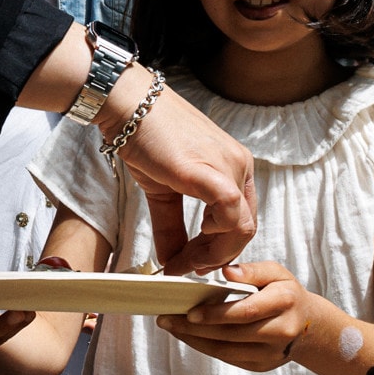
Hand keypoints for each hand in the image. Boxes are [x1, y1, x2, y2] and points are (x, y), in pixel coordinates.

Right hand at [105, 69, 257, 273]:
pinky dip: (213, 237)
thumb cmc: (146, 138)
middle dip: (216, 257)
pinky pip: (228, 213)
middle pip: (245, 228)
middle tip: (186, 268)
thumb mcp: (163, 189)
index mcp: (235, 167)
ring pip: (240, 227)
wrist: (129, 106)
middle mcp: (239, 166)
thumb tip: (170, 261)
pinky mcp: (207, 171)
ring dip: (213, 254)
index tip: (192, 263)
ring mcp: (228, 167)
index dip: (220, 248)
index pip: (241, 219)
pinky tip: (191, 243)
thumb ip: (171, 227)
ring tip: (183, 262)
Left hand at [155, 260, 311, 371]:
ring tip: (170, 327)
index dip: (216, 313)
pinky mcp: (262, 365)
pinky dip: (204, 347)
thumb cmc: (284, 292)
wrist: (307, 324)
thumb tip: (227, 272)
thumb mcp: (276, 273)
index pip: (246, 311)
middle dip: (194, 328)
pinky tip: (187, 336)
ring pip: (226, 350)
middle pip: (232, 333)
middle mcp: (282, 331)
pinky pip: (227, 358)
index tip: (189, 312)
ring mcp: (272, 352)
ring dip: (194, 339)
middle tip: (166, 319)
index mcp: (285, 302)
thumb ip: (252, 270)